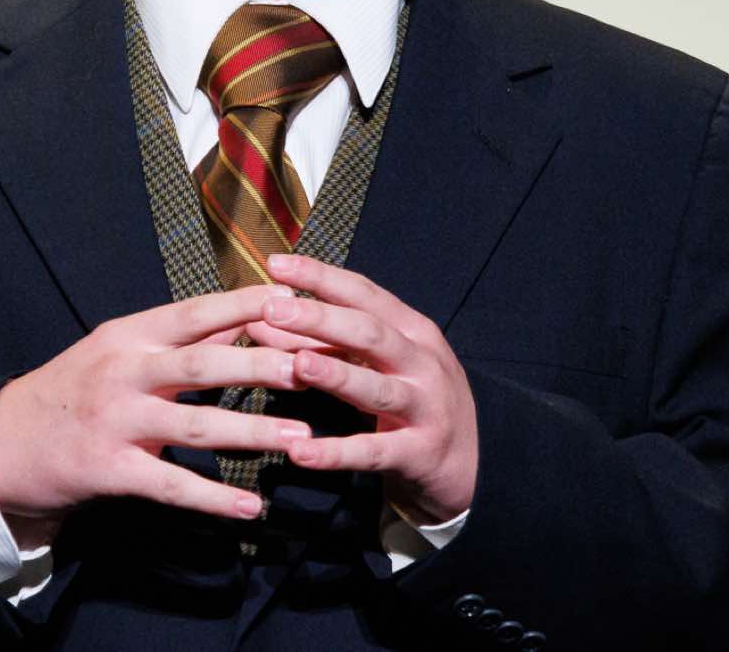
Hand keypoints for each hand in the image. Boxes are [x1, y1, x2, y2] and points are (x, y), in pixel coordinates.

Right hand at [0, 286, 310, 543]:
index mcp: (131, 334)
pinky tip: (250, 506)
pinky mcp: (111, 470)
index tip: (299, 302)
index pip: (198, 312)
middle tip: (315, 368)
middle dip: (264, 364)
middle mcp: (125, 371)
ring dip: (254, 431)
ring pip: (196, 424)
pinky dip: (213, 498)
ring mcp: (117, 421)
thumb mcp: (119, 348)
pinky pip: (171, 485)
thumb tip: (244, 316)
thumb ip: (178, 338)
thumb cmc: (77, 389)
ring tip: (302, 439)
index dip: (248, 305)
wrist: (7, 441)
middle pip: (205, 363)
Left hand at [245, 253, 477, 527]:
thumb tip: (258, 320)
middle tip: (273, 309)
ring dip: (336, 375)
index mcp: (412, 331)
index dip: (321, 276)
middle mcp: (421, 363)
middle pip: (369, 333)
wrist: (470, 463)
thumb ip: (322, 342)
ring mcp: (424, 408)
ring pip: (376, 388)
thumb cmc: (412, 399)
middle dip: (321, 318)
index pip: (364, 294)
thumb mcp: (374, 364)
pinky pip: (372, 452)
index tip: (277, 263)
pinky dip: (335, 453)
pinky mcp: (417, 454)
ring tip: (298, 365)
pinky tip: (299, 452)